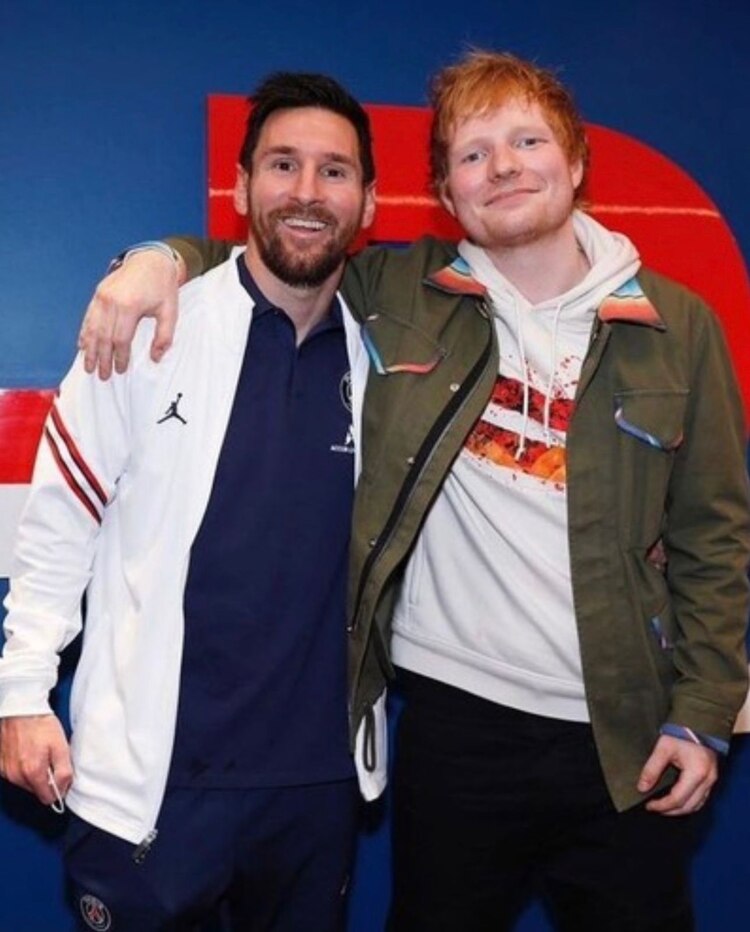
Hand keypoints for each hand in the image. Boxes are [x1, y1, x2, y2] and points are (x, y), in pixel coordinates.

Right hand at [0, 714, 73, 804]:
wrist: (21, 708)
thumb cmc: (42, 725)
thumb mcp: (61, 746)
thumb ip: (64, 772)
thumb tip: (63, 790)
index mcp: (33, 772)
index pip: (47, 798)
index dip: (58, 789)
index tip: (62, 777)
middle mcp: (16, 776)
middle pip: (36, 791)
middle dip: (46, 779)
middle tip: (51, 759)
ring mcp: (6, 771)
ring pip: (26, 783)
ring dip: (34, 773)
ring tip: (39, 753)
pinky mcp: (0, 765)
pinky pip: (15, 774)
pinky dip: (23, 767)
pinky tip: (28, 752)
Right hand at [78, 249, 183, 379]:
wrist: (151, 260)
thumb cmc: (162, 287)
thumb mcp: (170, 312)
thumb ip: (164, 336)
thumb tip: (155, 358)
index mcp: (129, 306)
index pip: (120, 339)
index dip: (119, 357)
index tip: (120, 370)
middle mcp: (111, 301)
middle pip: (103, 337)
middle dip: (102, 359)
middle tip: (102, 376)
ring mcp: (101, 296)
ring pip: (92, 328)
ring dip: (90, 350)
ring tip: (88, 366)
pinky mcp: (98, 293)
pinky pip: (88, 317)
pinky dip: (85, 333)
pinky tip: (82, 346)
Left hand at [637, 735, 716, 815]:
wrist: (698, 721)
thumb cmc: (681, 732)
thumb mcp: (663, 748)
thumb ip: (652, 769)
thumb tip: (642, 788)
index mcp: (697, 773)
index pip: (678, 799)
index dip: (662, 805)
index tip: (648, 805)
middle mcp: (708, 780)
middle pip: (689, 806)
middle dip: (670, 811)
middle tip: (654, 809)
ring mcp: (712, 780)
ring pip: (697, 805)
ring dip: (680, 809)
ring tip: (663, 807)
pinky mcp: (712, 777)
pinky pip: (701, 798)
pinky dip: (688, 803)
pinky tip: (677, 800)